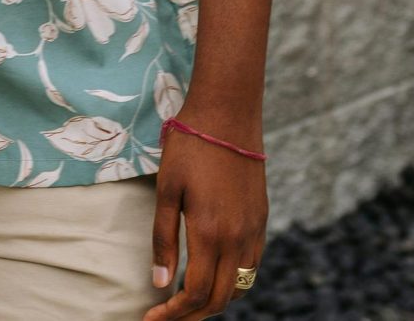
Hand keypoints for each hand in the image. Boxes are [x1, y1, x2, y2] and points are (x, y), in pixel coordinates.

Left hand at [143, 122, 266, 319]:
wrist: (227, 113)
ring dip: (214, 301)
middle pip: (219, 299)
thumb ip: (163, 239)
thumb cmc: (189, 147)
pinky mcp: (262, 219)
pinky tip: (211, 274)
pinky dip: (232, 281)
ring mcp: (254, 230)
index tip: (151, 319)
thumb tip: (159, 284)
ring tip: (186, 301)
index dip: (173, 313)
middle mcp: (238, 238)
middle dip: (192, 315)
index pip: (195, 293)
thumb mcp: (166, 190)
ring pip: (239, 286)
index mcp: (210, 232)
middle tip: (166, 316)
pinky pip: (251, 265)